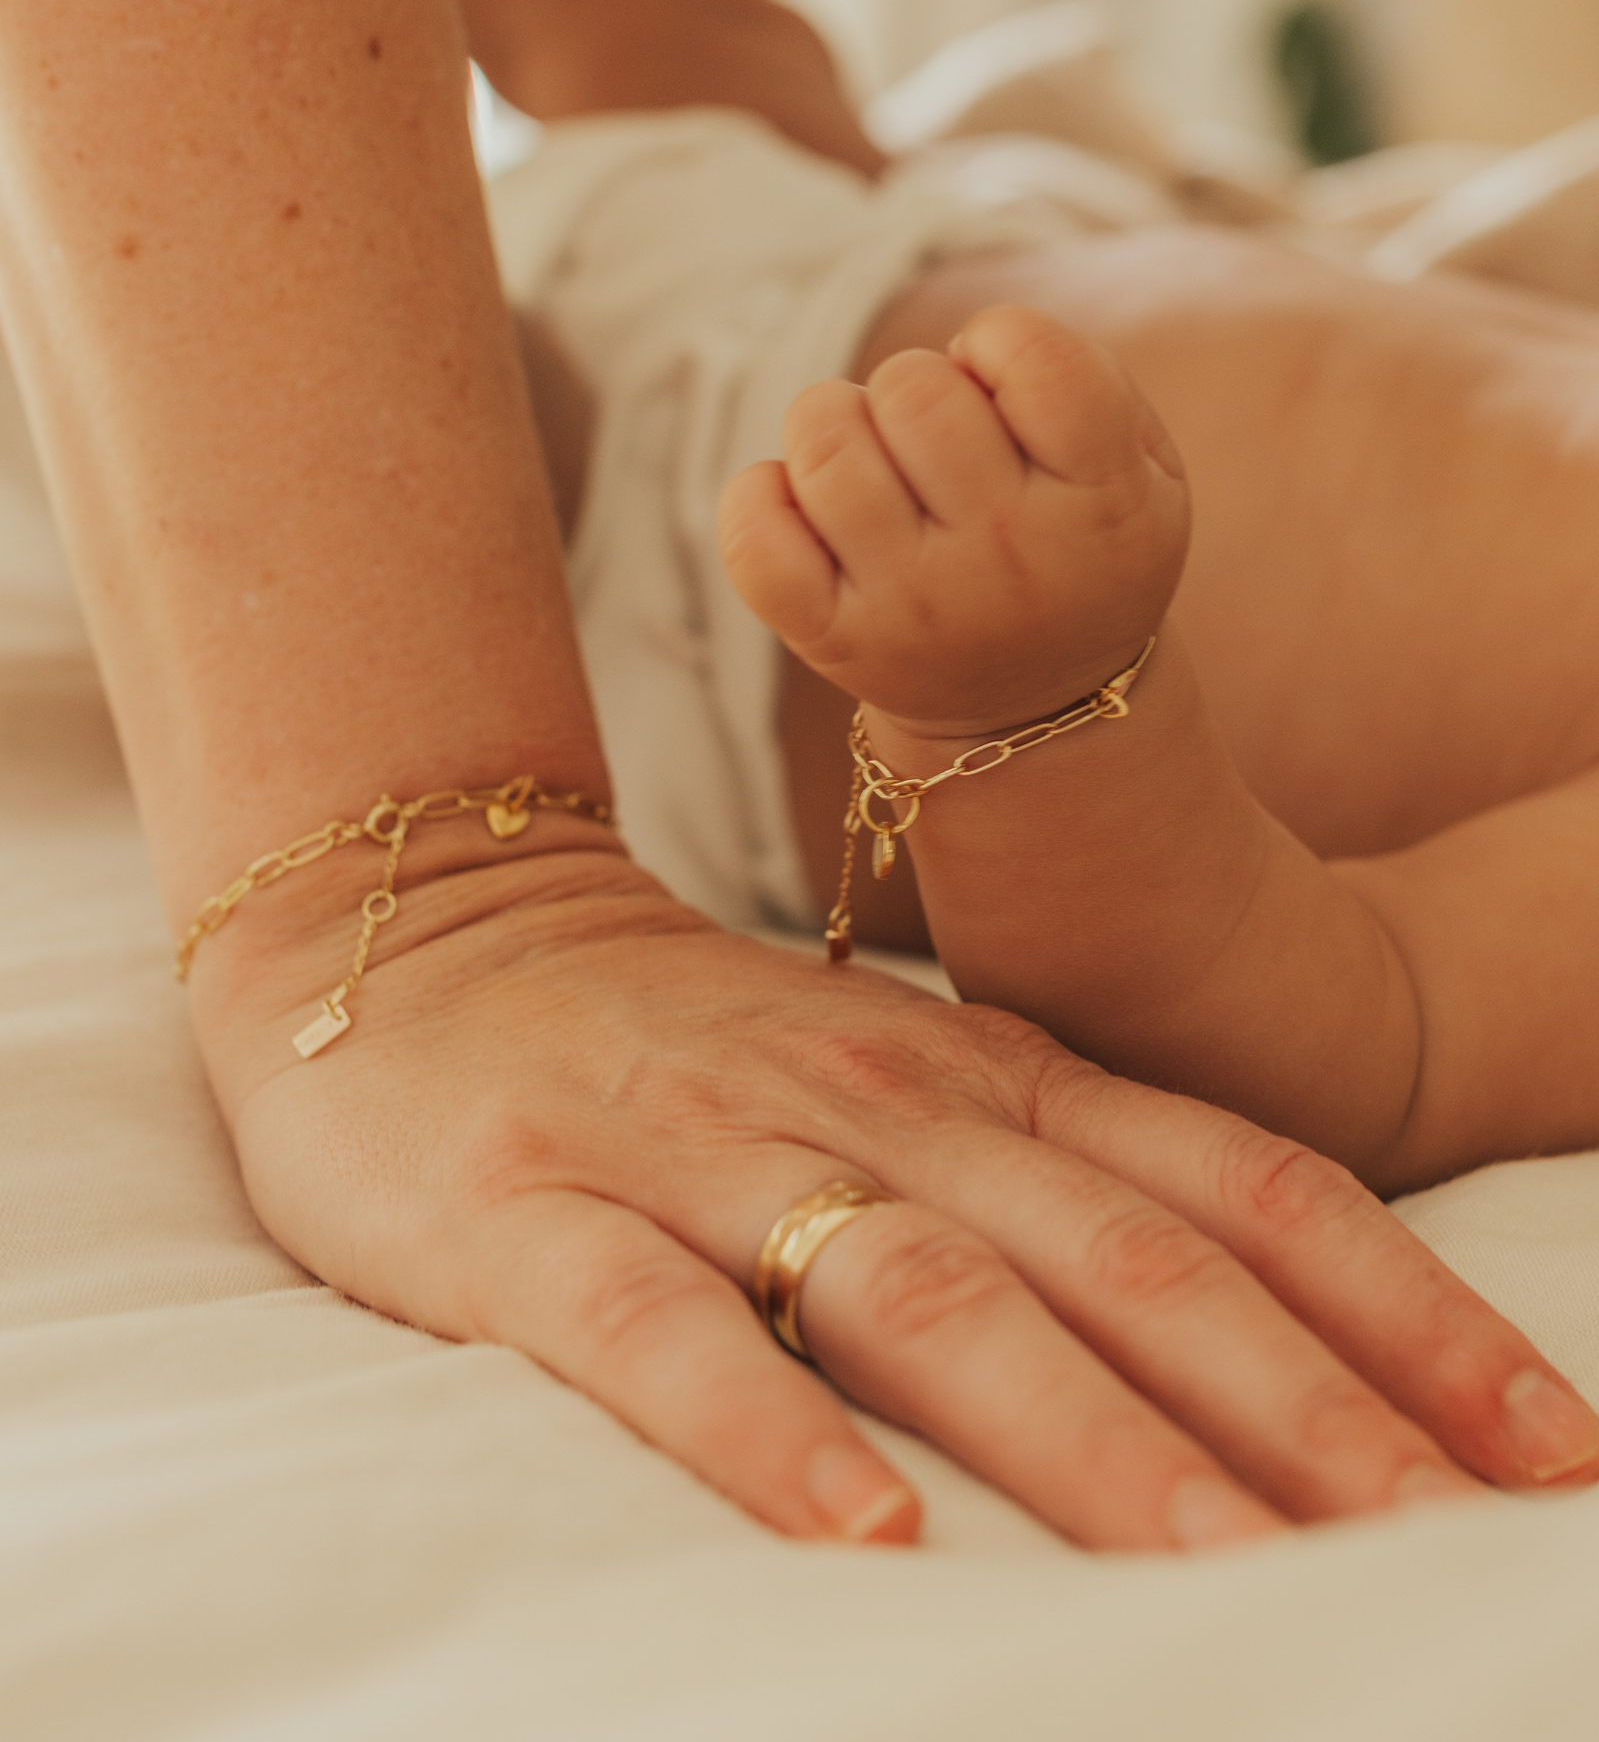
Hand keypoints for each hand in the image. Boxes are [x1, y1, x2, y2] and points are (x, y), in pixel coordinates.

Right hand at [188, 842, 1598, 1552]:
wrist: (414, 926)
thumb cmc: (686, 1038)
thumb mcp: (897, 1076)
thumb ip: (1053, 1174)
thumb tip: (1272, 1329)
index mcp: (980, 1072)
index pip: (1231, 1184)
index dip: (1399, 1312)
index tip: (1544, 1445)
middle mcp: (874, 1099)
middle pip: (1119, 1258)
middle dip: (1302, 1412)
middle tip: (1448, 1551)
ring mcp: (702, 1146)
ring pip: (923, 1292)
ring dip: (1088, 1439)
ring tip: (1227, 1580)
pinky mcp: (531, 1215)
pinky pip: (659, 1333)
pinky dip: (765, 1433)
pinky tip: (867, 1542)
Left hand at [720, 305, 1189, 732]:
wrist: (1038, 710)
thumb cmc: (1080, 549)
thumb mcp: (1145, 473)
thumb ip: (1083, 380)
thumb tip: (962, 351)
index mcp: (1104, 505)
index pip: (1034, 356)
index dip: (1002, 343)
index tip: (1006, 390)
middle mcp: (1007, 557)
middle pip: (912, 388)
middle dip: (914, 386)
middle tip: (934, 439)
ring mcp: (912, 603)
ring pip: (824, 438)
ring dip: (837, 426)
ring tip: (876, 467)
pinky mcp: (832, 637)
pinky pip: (753, 531)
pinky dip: (761, 496)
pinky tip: (810, 509)